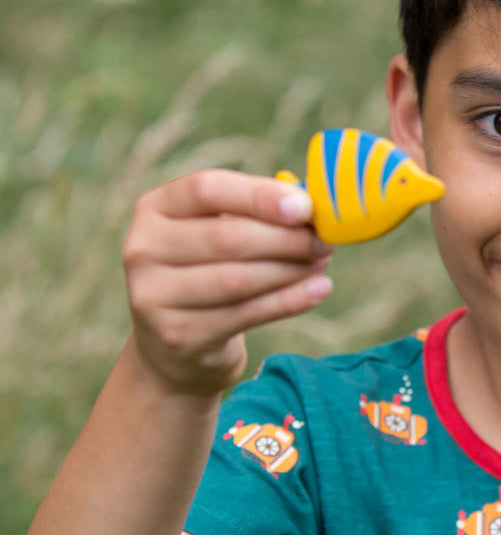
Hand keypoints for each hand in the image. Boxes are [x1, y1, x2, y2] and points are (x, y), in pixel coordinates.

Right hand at [122, 169, 333, 394]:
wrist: (176, 344)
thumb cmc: (210, 270)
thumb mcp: (218, 231)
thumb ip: (256, 211)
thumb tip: (310, 204)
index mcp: (154, 208)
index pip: (206, 190)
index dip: (259, 196)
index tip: (305, 206)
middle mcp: (143, 249)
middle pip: (226, 237)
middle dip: (286, 238)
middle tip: (324, 240)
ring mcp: (153, 296)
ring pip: (238, 279)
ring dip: (291, 269)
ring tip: (322, 261)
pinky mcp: (178, 335)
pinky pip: (246, 314)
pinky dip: (290, 300)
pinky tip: (319, 289)